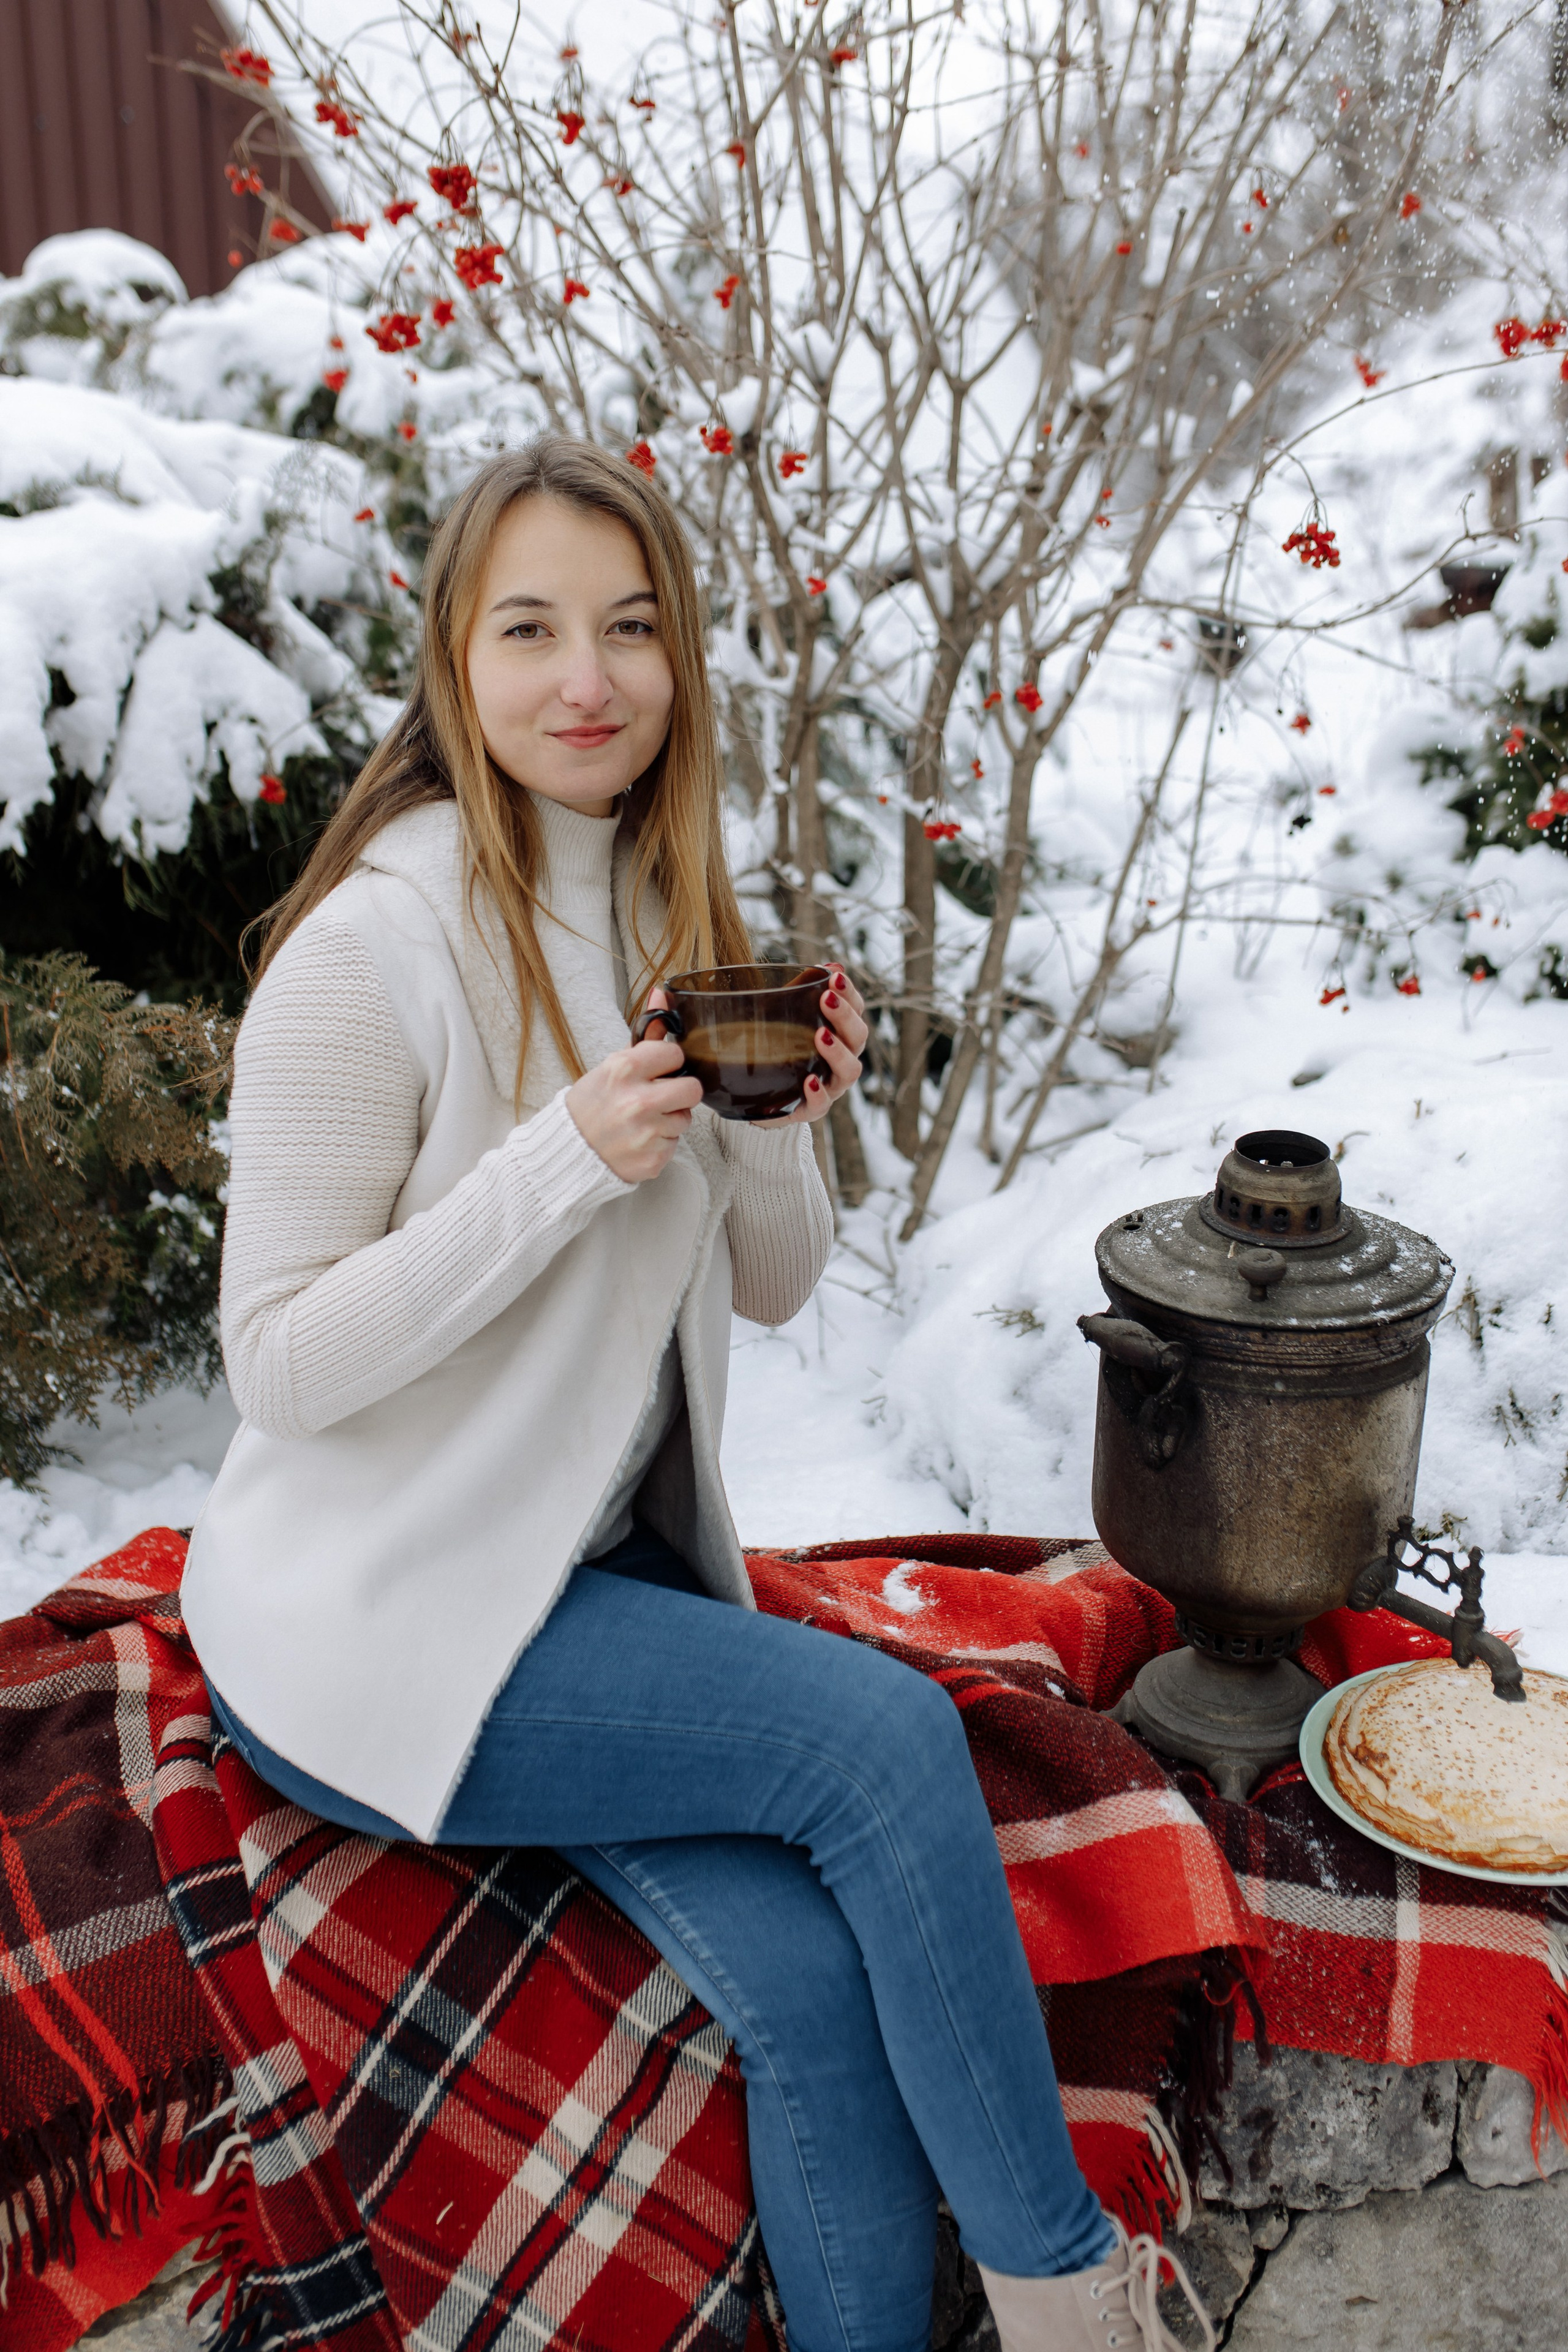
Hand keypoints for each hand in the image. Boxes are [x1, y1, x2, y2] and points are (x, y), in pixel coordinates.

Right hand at [566, 988, 702, 1180]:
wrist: (569, 1152)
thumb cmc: (591, 1105)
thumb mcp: (612, 1066)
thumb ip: (645, 1034)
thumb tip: (661, 992)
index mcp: (624, 1070)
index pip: (676, 1054)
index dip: (668, 1063)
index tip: (656, 1071)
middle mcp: (637, 1101)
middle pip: (693, 1088)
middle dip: (679, 1093)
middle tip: (658, 1097)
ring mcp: (646, 1133)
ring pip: (685, 1119)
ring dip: (669, 1120)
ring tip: (642, 1121)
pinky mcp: (653, 1159)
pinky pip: (674, 1144)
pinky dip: (660, 1143)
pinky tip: (639, 1140)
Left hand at [761, 964, 868, 1128]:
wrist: (757, 1094)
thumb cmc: (778, 1047)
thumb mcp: (785, 1016)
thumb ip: (803, 991)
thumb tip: (828, 963)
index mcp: (840, 1034)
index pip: (856, 1010)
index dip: (851, 994)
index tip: (836, 976)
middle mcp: (841, 1060)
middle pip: (859, 1038)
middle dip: (846, 1016)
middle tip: (827, 998)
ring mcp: (830, 1086)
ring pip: (850, 1071)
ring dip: (838, 1052)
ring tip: (821, 1036)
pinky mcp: (810, 1110)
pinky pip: (822, 1105)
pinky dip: (819, 1093)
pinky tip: (809, 1080)